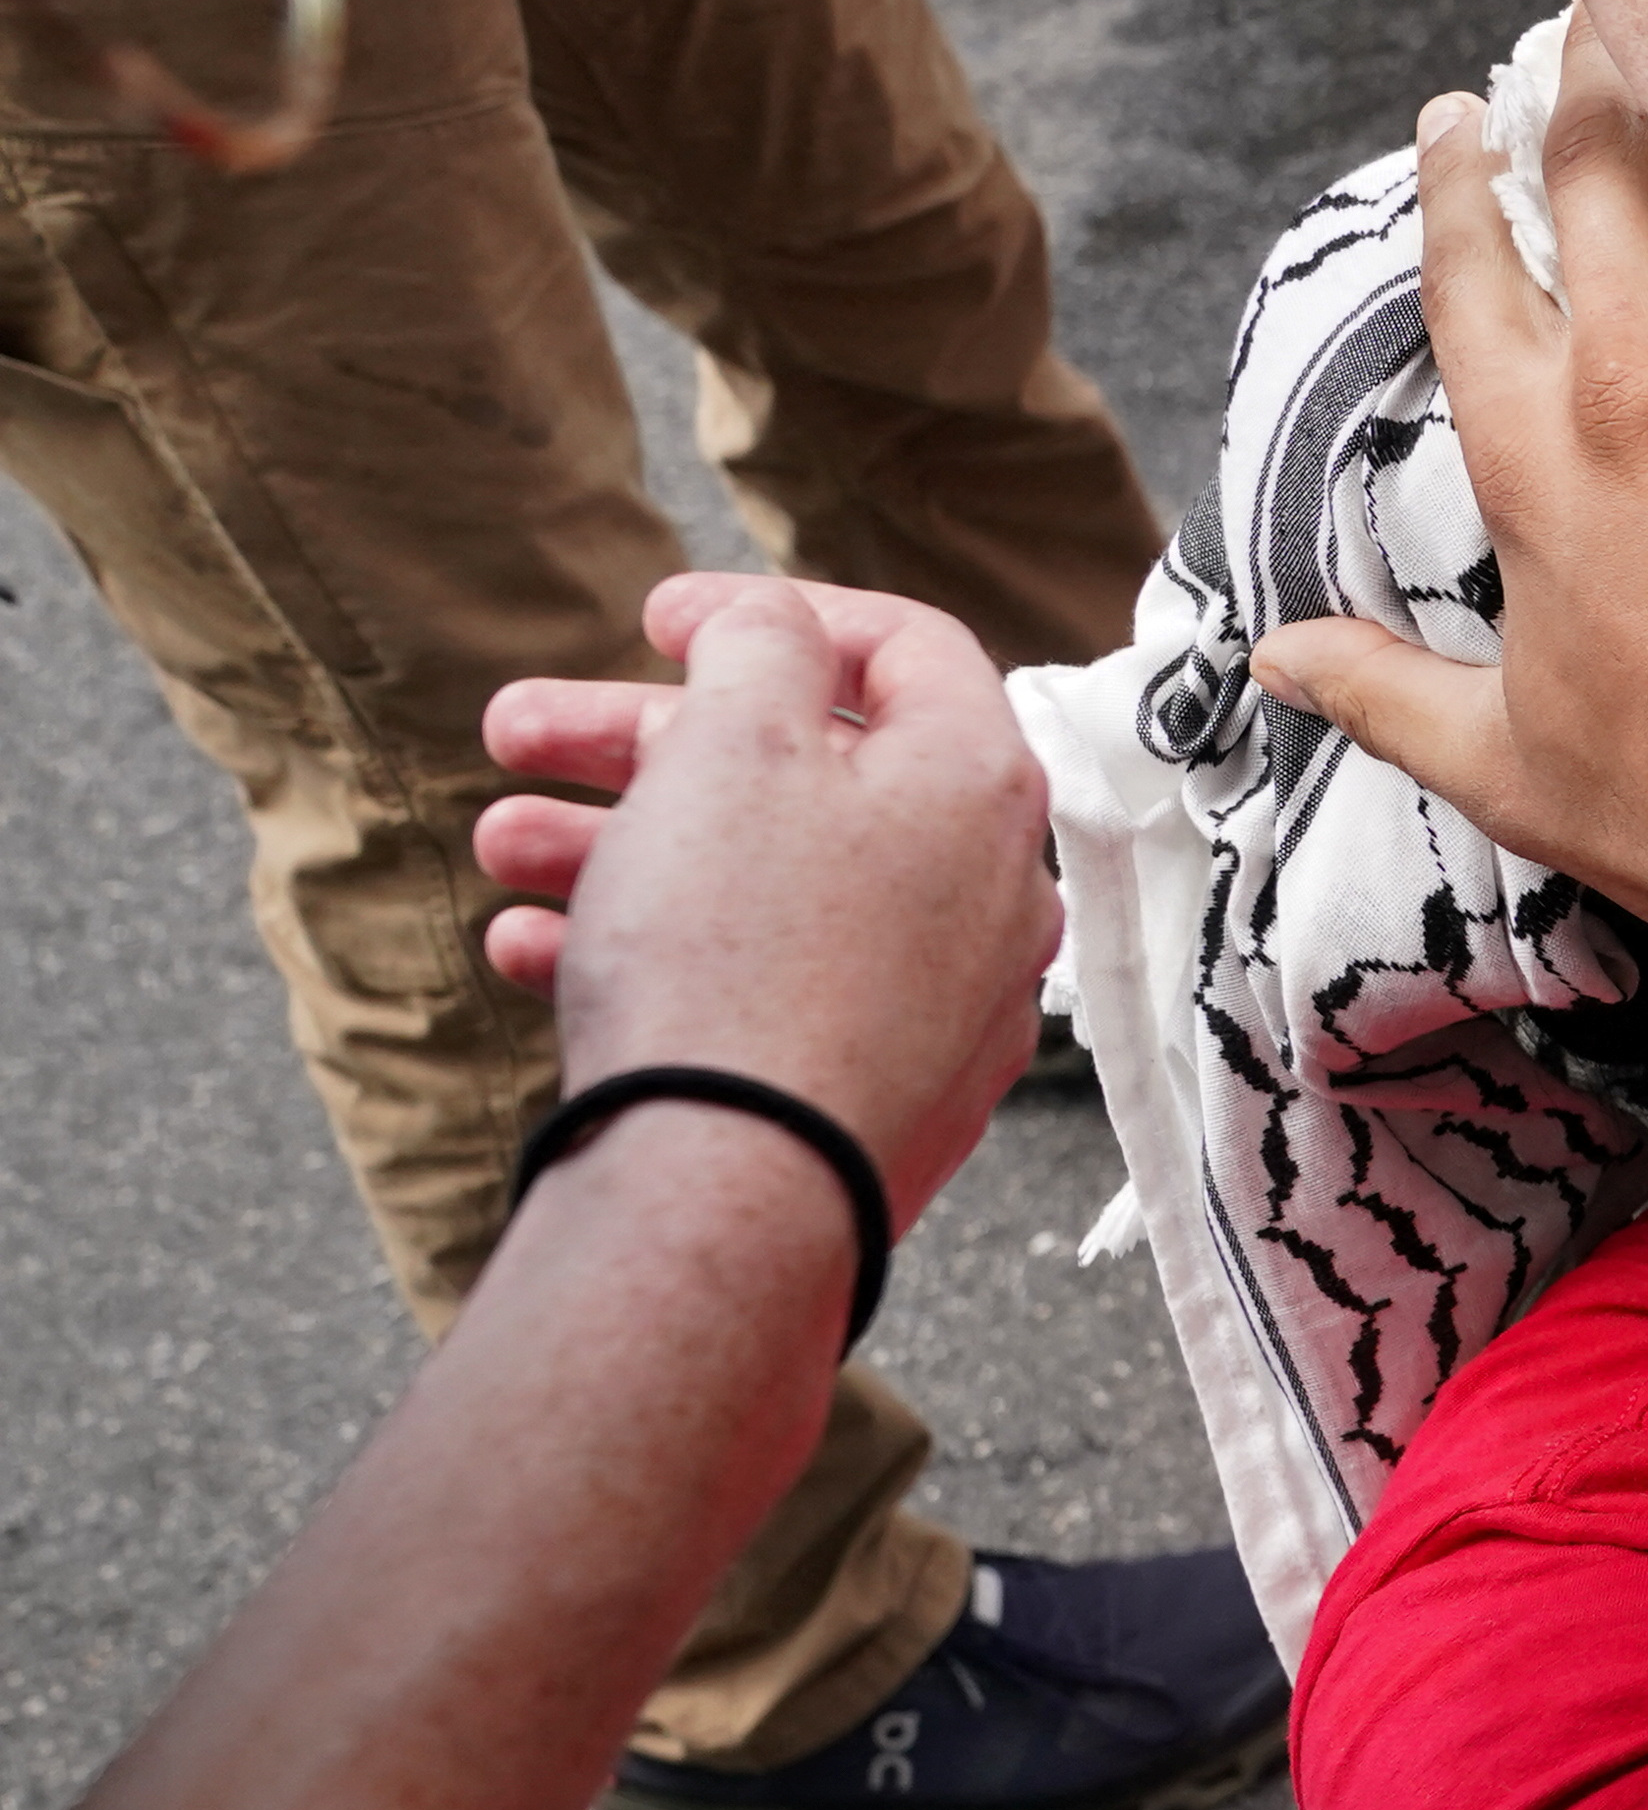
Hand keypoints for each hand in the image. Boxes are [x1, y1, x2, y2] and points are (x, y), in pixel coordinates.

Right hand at [472, 576, 1053, 1233]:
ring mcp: (941, 996)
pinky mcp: (880, 1084)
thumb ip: (760, 646)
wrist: (733, 1196)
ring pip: (770, 882)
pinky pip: (771, 984)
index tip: (659, 618)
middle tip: (519, 729)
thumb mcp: (732, 743)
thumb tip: (780, 624)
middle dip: (645, 742)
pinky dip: (658, 949)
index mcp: (979, 785)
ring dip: (622, 846)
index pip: (904, 648)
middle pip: (810, 772)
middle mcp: (985, 888)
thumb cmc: (737, 956)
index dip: (773, 613)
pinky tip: (532, 951)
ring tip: (500, 844)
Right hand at [1242, 28, 1647, 945]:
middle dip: (1611, 71)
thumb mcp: (1497, 758)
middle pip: (1608, 159)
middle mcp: (1643, 376)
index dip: (1460, 174)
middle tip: (1639, 16)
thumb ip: (1378, 688)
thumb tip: (1271, 661)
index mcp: (1531, 450)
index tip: (1465, 111)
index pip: (1464, 262)